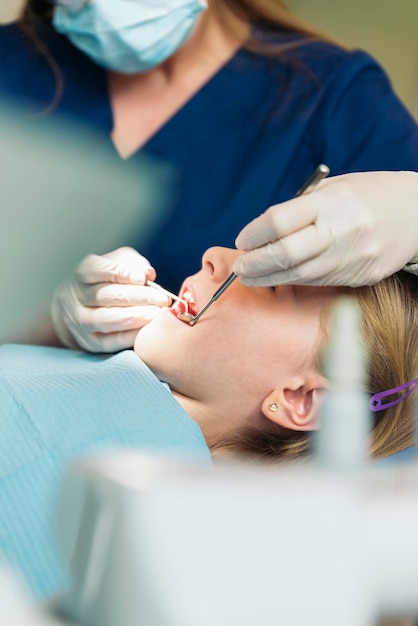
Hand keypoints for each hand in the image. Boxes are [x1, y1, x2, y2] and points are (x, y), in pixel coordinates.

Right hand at [51, 247, 170, 352]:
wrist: (86, 306)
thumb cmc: (108, 279)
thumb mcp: (118, 262)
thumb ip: (132, 263)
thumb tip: (147, 274)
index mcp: (79, 273)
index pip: (97, 270)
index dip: (121, 273)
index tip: (143, 278)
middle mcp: (74, 297)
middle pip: (105, 296)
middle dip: (138, 297)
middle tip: (162, 299)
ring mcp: (79, 321)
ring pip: (105, 320)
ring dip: (134, 317)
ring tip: (157, 314)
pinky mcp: (89, 342)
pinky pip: (109, 342)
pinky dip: (129, 337)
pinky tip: (147, 331)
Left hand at [233, 171, 417, 286]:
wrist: (417, 214)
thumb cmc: (370, 194)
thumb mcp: (335, 187)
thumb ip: (300, 208)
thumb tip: (262, 231)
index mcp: (332, 201)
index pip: (279, 221)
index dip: (254, 234)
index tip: (242, 240)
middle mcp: (342, 230)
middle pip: (285, 254)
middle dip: (255, 263)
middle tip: (239, 266)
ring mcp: (353, 257)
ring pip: (299, 275)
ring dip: (269, 278)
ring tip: (250, 276)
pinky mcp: (361, 276)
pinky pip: (319, 282)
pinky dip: (294, 280)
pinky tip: (279, 278)